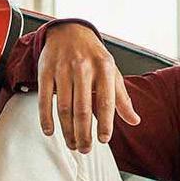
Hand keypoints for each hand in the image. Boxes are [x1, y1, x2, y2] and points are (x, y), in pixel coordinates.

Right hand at [38, 23, 139, 152]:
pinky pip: (45, 98)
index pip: (105, 101)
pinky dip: (46, 117)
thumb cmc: (93, 56)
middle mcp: (83, 67)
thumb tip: (134, 120)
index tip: (103, 140)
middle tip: (85, 149)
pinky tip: (50, 131)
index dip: (105, 123)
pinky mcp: (45, 70)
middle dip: (83, 133)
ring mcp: (63, 68)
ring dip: (67, 130)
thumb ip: (122, 98)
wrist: (69, 31)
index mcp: (104, 68)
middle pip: (83, 109)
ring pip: (64, 107)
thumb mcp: (112, 73)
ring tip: (72, 144)